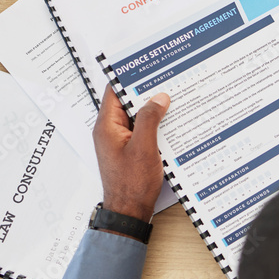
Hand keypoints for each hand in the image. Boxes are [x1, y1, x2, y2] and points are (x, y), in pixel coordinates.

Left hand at [93, 85, 169, 220]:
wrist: (129, 212)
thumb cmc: (132, 184)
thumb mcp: (144, 148)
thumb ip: (149, 119)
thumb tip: (158, 98)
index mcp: (106, 127)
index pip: (114, 92)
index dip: (129, 78)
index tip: (147, 67)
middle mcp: (110, 132)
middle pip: (126, 103)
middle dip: (146, 92)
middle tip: (166, 80)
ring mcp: (120, 141)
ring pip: (136, 117)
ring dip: (152, 109)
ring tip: (172, 99)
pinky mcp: (130, 150)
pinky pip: (142, 130)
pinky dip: (155, 124)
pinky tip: (170, 122)